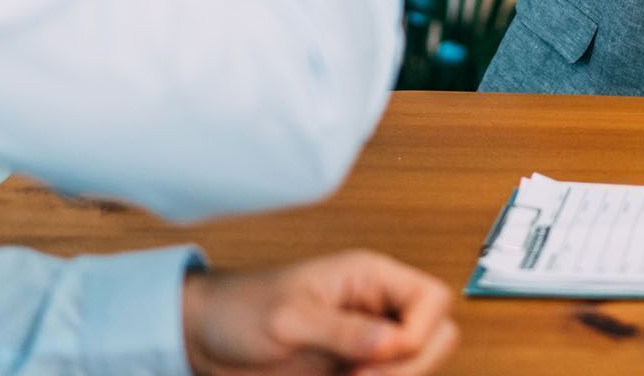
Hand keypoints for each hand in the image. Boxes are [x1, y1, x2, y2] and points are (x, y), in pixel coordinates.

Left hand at [181, 250, 457, 375]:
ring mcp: (367, 341)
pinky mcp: (354, 368)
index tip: (377, 354)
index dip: (416, 332)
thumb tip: (392, 339)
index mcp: (369, 277)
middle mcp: (376, 307)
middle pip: (436, 334)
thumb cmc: (241, 309)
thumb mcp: (289, 317)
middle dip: (412, 363)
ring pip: (417, 363)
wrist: (207, 338)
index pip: (431, 299)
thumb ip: (342, 329)